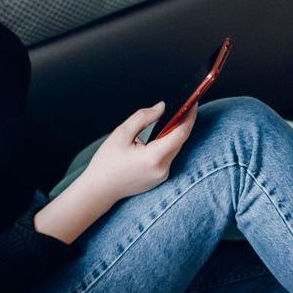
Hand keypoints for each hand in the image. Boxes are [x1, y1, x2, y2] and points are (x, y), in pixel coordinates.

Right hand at [81, 101, 198, 202]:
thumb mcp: (121, 134)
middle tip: (185, 104)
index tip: (193, 102)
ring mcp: (162, 176)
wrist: (99, 190)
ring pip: (175, 149)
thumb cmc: (107, 162)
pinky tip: (163, 134)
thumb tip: (162, 107)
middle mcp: (162, 169)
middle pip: (180, 141)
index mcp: (154, 157)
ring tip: (175, 116)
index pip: (181, 133)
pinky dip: (168, 144)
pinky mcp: (160, 178)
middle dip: (183, 122)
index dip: (189, 116)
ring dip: (175, 133)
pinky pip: (168, 157)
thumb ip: (143, 117)